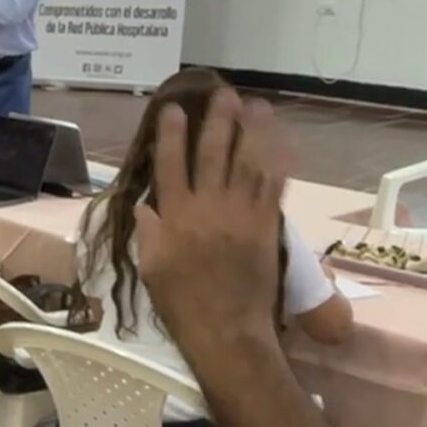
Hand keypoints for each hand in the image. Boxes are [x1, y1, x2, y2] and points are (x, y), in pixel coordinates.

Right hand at [133, 89, 294, 342]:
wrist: (227, 331)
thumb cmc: (183, 305)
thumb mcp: (152, 269)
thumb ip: (149, 234)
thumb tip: (144, 207)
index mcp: (176, 218)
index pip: (171, 166)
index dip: (173, 135)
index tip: (175, 109)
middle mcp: (208, 208)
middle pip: (213, 154)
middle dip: (218, 121)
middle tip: (223, 94)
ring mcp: (240, 215)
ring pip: (247, 162)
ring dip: (252, 131)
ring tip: (255, 106)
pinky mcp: (266, 226)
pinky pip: (273, 186)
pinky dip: (278, 161)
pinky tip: (281, 141)